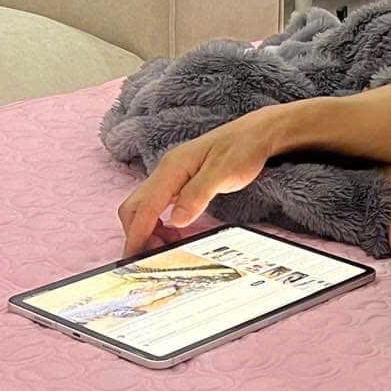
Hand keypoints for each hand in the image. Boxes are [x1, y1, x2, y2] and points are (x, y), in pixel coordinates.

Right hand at [117, 111, 279, 255]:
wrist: (256, 132)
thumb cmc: (243, 149)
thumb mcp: (225, 173)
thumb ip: (198, 195)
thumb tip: (175, 220)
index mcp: (172, 168)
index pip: (144, 206)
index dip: (137, 234)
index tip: (134, 258)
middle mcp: (166, 171)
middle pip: (135, 207)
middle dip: (138, 234)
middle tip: (154, 256)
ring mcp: (171, 176)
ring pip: (144, 207)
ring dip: (148, 229)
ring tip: (169, 245)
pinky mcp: (179, 181)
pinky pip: (158, 205)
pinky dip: (159, 223)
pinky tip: (176, 231)